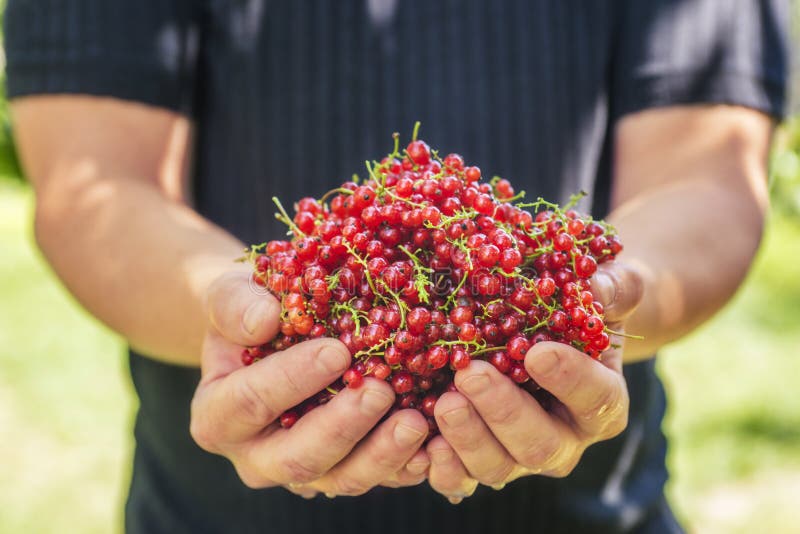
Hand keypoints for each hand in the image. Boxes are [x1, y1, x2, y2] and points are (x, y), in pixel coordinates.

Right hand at [189, 270, 430, 496]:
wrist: (271, 332)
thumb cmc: (250, 309)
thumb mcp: (230, 294)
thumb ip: (235, 304)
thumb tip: (263, 321)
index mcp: (218, 415)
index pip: (251, 403)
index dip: (292, 380)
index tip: (336, 351)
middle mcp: (257, 455)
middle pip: (298, 457)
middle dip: (343, 427)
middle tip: (380, 391)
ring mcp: (303, 468)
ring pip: (342, 478)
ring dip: (382, 454)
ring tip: (417, 421)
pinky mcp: (343, 468)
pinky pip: (377, 477)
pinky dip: (406, 464)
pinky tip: (433, 443)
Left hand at [426, 262, 642, 502]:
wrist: (546, 337)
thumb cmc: (576, 311)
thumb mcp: (605, 293)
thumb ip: (614, 288)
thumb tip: (596, 285)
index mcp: (602, 402)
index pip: (596, 399)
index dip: (569, 380)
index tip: (538, 353)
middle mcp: (564, 440)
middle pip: (540, 445)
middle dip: (503, 412)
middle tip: (470, 375)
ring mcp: (519, 457)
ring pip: (498, 466)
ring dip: (467, 438)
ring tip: (442, 402)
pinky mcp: (479, 461)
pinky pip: (459, 479)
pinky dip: (439, 466)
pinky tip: (420, 440)